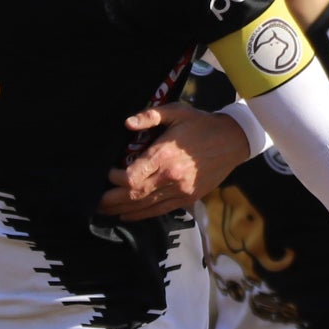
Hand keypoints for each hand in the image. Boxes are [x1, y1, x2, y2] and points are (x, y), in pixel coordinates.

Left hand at [103, 102, 248, 217]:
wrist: (232, 141)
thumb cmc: (201, 124)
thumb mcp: (176, 112)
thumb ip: (150, 116)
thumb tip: (127, 123)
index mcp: (165, 155)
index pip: (131, 177)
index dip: (115, 180)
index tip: (107, 173)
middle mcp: (170, 177)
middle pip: (134, 196)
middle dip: (111, 200)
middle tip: (95, 200)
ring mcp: (180, 191)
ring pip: (145, 206)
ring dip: (122, 210)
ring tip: (104, 210)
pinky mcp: (187, 199)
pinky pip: (159, 211)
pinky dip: (141, 215)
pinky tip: (127, 215)